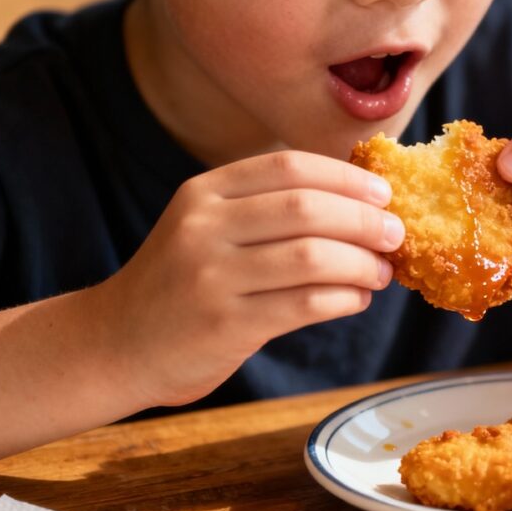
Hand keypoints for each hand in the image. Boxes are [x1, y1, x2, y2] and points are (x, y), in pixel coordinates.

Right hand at [93, 150, 403, 406]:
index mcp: (205, 192)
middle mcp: (204, 226)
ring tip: (380, 272)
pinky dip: (345, 299)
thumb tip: (363, 202)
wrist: (116, 344)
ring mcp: (212, 275)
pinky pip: (306, 303)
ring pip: (312, 257)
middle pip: (307, 208)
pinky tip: (356, 299)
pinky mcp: (225, 324)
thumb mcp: (209, 227)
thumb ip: (270, 209)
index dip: (346, 177)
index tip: (382, 193)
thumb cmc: (184, 283)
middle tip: (395, 234)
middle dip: (364, 220)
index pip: (290, 166)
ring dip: (361, 264)